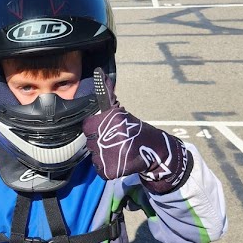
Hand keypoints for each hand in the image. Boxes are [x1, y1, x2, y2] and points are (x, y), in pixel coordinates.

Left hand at [81, 68, 191, 192]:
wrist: (154, 151)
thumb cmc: (133, 129)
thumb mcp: (119, 111)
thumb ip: (106, 95)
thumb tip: (99, 72)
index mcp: (112, 119)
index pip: (88, 126)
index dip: (96, 128)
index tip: (106, 130)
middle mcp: (110, 135)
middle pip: (90, 141)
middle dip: (100, 142)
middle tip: (114, 142)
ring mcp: (109, 154)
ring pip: (94, 155)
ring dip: (103, 154)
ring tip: (117, 151)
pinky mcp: (108, 170)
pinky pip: (99, 168)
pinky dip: (106, 167)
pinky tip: (117, 161)